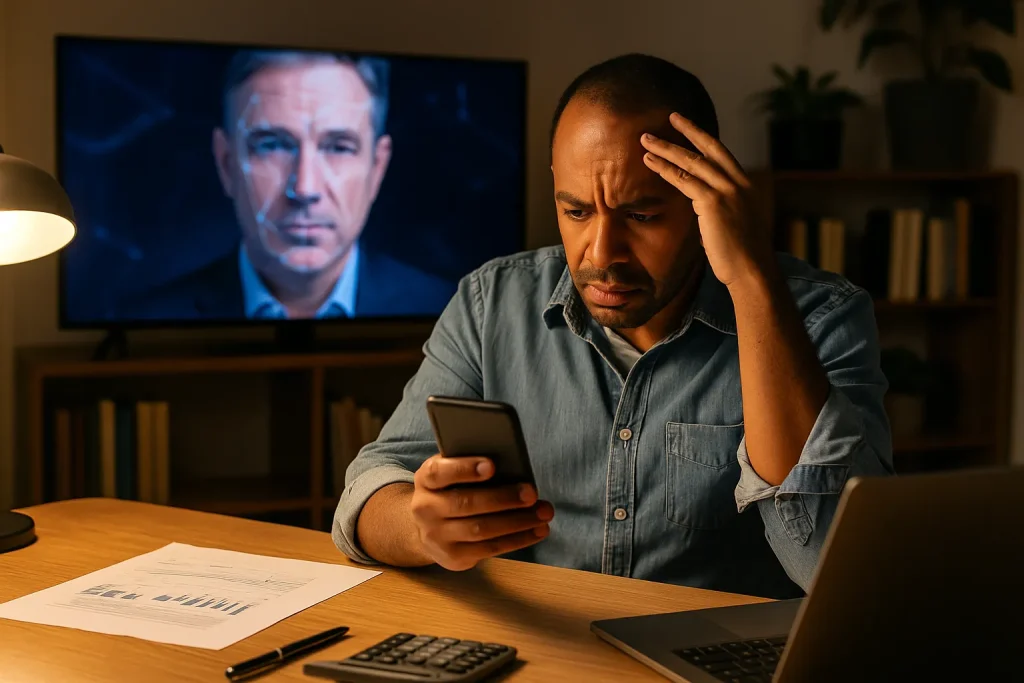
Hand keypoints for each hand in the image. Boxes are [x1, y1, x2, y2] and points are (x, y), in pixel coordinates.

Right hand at [410, 455, 552, 570]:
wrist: (429, 528)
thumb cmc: (452, 490)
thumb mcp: (451, 474)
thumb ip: (470, 466)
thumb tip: (511, 462)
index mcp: (426, 480)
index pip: (439, 472)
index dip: (464, 469)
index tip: (492, 465)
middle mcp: (425, 509)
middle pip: (466, 503)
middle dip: (503, 498)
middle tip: (531, 493)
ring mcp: (436, 536)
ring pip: (481, 529)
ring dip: (517, 521)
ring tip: (543, 512)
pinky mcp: (452, 557)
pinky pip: (489, 548)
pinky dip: (518, 539)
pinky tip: (538, 530)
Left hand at [640, 113, 773, 288]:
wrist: (752, 271)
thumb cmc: (742, 258)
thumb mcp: (735, 226)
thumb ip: (722, 210)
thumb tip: (705, 208)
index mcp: (747, 186)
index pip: (723, 154)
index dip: (704, 139)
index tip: (689, 127)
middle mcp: (739, 182)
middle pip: (709, 148)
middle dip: (687, 130)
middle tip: (669, 117)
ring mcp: (727, 190)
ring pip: (692, 161)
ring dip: (666, 148)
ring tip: (646, 140)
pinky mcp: (713, 202)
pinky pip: (683, 179)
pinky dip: (664, 169)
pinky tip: (649, 162)